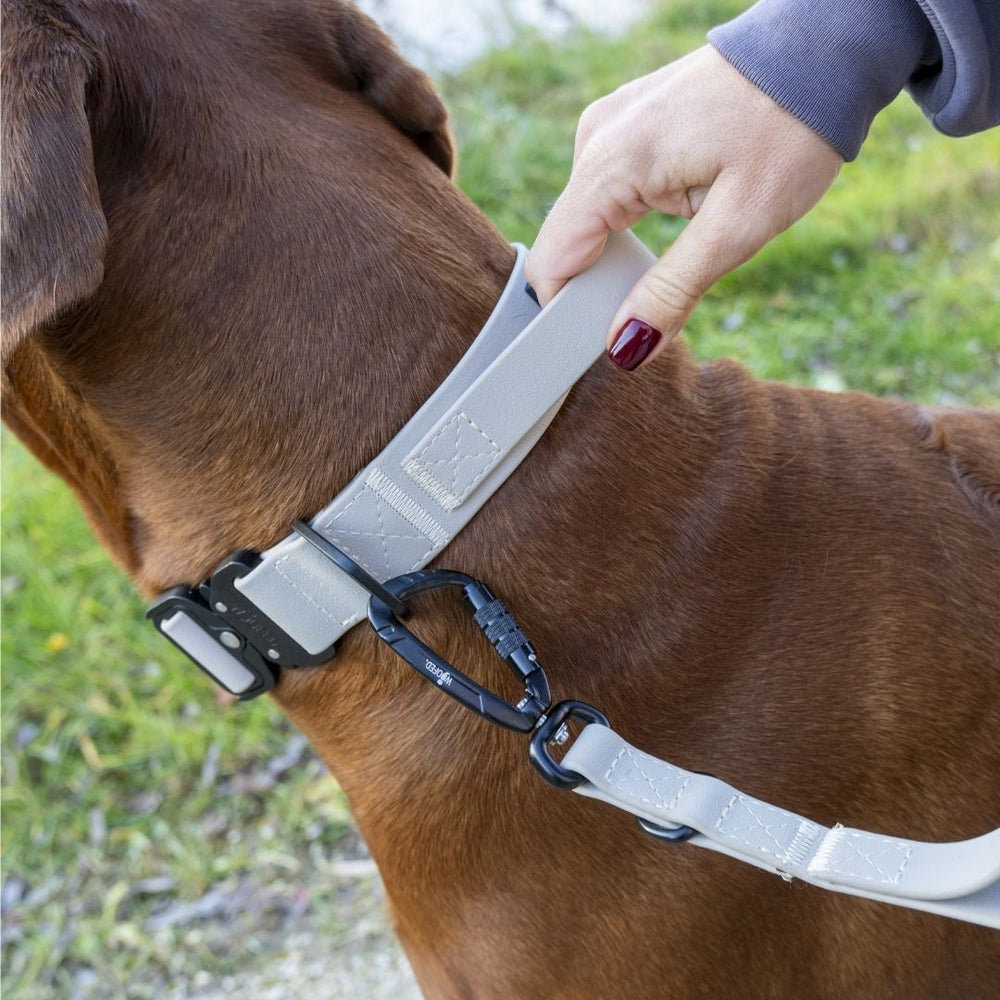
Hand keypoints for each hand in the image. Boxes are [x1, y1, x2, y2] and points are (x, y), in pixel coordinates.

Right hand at [525, 45, 842, 368]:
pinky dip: (631, 225)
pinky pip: (608, 195)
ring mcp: (609, 128)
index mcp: (611, 162)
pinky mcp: (628, 126)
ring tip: (683, 255)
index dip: (569, 315)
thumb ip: (672, 291)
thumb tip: (624, 348)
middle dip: (601, 289)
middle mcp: (595, 141)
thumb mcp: (739, 225)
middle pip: (567, 244)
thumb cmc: (792, 128)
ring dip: (621, 257)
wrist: (827, 49)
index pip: (552, 261)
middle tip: (663, 305)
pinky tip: (680, 220)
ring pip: (588, 222)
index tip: (607, 345)